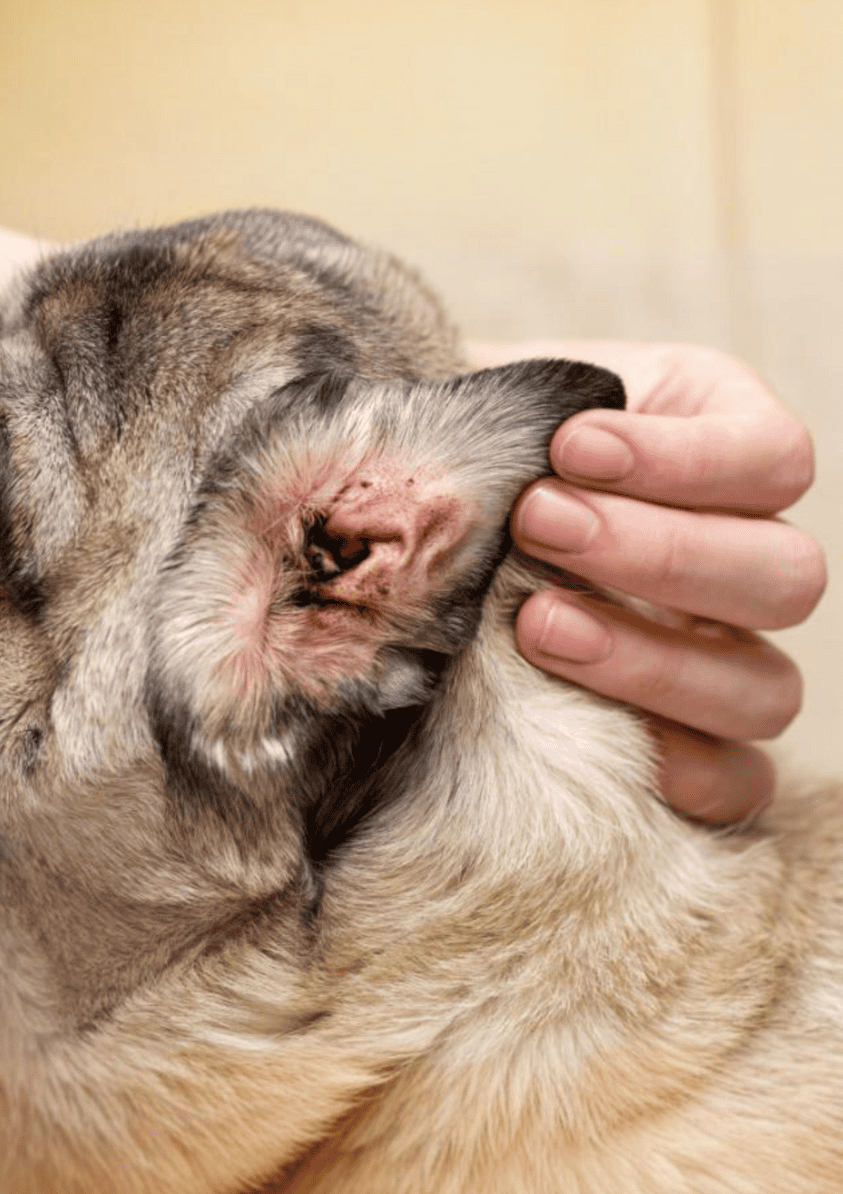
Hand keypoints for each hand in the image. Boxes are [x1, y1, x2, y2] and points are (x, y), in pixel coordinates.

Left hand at [471, 340, 825, 824]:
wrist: (407, 542)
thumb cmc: (461, 458)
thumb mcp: (488, 411)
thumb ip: (508, 415)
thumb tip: (467, 445)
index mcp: (720, 449)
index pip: (774, 458)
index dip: (687, 457)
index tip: (570, 443)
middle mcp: (743, 557)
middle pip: (786, 575)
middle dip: (655, 552)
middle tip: (534, 524)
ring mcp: (728, 660)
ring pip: (765, 687)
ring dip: (651, 660)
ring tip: (533, 626)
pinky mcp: (695, 745)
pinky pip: (740, 782)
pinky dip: (687, 769)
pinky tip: (598, 737)